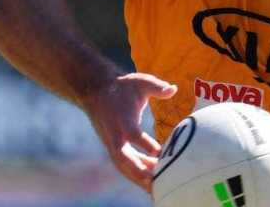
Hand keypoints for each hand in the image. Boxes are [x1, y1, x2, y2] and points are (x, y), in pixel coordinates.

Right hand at [81, 72, 177, 191]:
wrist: (96, 90)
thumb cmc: (123, 86)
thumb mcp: (140, 81)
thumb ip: (157, 86)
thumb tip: (173, 89)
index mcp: (122, 118)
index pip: (134, 135)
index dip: (146, 145)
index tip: (161, 153)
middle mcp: (115, 134)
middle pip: (124, 159)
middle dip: (139, 172)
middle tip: (157, 183)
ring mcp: (111, 143)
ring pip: (123, 166)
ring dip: (138, 177)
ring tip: (158, 187)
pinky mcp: (112, 147)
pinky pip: (123, 164)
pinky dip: (136, 173)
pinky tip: (153, 178)